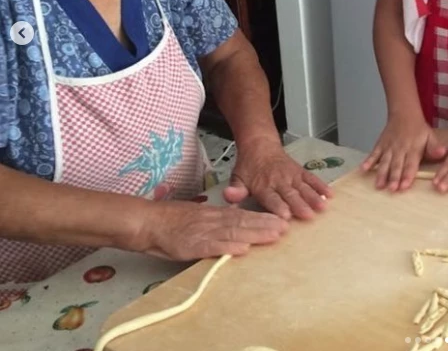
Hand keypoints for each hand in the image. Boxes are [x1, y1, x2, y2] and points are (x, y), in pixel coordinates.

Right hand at [135, 200, 287, 260]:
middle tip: (286, 228)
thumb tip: (233, 218)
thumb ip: (215, 217)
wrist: (146, 222)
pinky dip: (229, 247)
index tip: (279, 220)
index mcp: (213, 214)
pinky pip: (213, 247)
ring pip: (234, 232)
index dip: (262, 218)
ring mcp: (203, 233)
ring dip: (255, 234)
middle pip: (243, 222)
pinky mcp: (192, 245)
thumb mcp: (196, 214)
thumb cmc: (168, 219)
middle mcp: (212, 221)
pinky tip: (244, 249)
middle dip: (265, 225)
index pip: (242, 215)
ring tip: (274, 236)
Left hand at [223, 138, 332, 220]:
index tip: (285, 216)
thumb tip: (229, 198)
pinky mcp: (300, 172)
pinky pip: (312, 178)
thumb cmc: (249, 167)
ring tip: (322, 207)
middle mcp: (279, 181)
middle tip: (308, 215)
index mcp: (262, 185)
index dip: (278, 207)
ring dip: (313, 197)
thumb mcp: (237, 177)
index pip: (271, 198)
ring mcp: (291, 176)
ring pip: (303, 187)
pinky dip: (321, 185)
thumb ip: (235, 190)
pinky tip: (330, 194)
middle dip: (299, 205)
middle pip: (290, 194)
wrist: (260, 145)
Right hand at [361, 112, 447, 191]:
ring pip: (385, 162)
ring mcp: (389, 147)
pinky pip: (373, 153)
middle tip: (392, 189)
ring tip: (379, 185)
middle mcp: (400, 149)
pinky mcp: (380, 145)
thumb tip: (442, 153)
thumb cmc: (418, 129)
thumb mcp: (430, 136)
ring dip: (382, 174)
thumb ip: (434, 147)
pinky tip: (363, 169)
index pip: (410, 164)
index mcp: (413, 148)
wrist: (404, 114)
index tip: (405, 186)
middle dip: (394, 178)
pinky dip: (368, 161)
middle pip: (397, 165)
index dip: (408, 175)